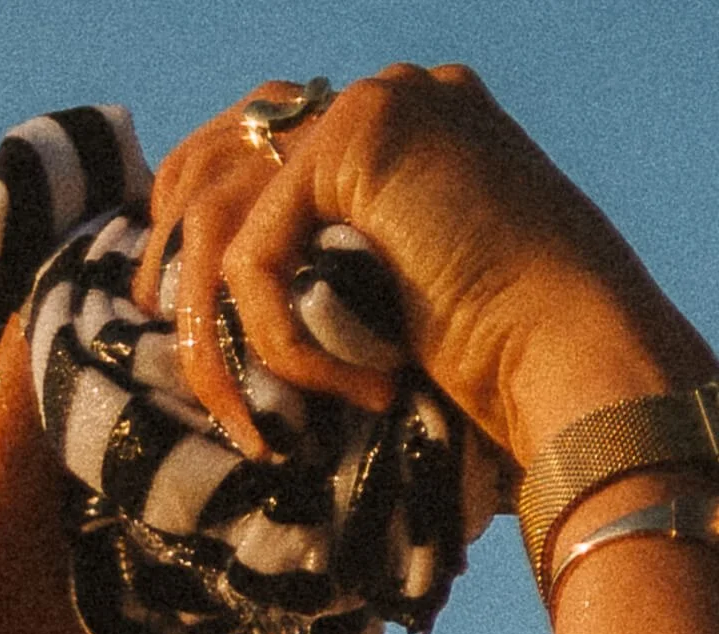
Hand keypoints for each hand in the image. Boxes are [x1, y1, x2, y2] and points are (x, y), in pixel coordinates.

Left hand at [139, 65, 716, 467]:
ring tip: (249, 417)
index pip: (253, 153)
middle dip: (172, 259)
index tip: (181, 310)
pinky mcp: (359, 141)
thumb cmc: (502, 360)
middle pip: (212, 160)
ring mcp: (371, 107)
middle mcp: (379, 101)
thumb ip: (327, 269)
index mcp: (393, 134)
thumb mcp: (390, 302)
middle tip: (174, 348)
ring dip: (218, 332)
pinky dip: (281, 339)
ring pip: (219, 214)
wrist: (575, 355)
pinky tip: (351, 387)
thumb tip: (227, 300)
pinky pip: (255, 254)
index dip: (195, 226)